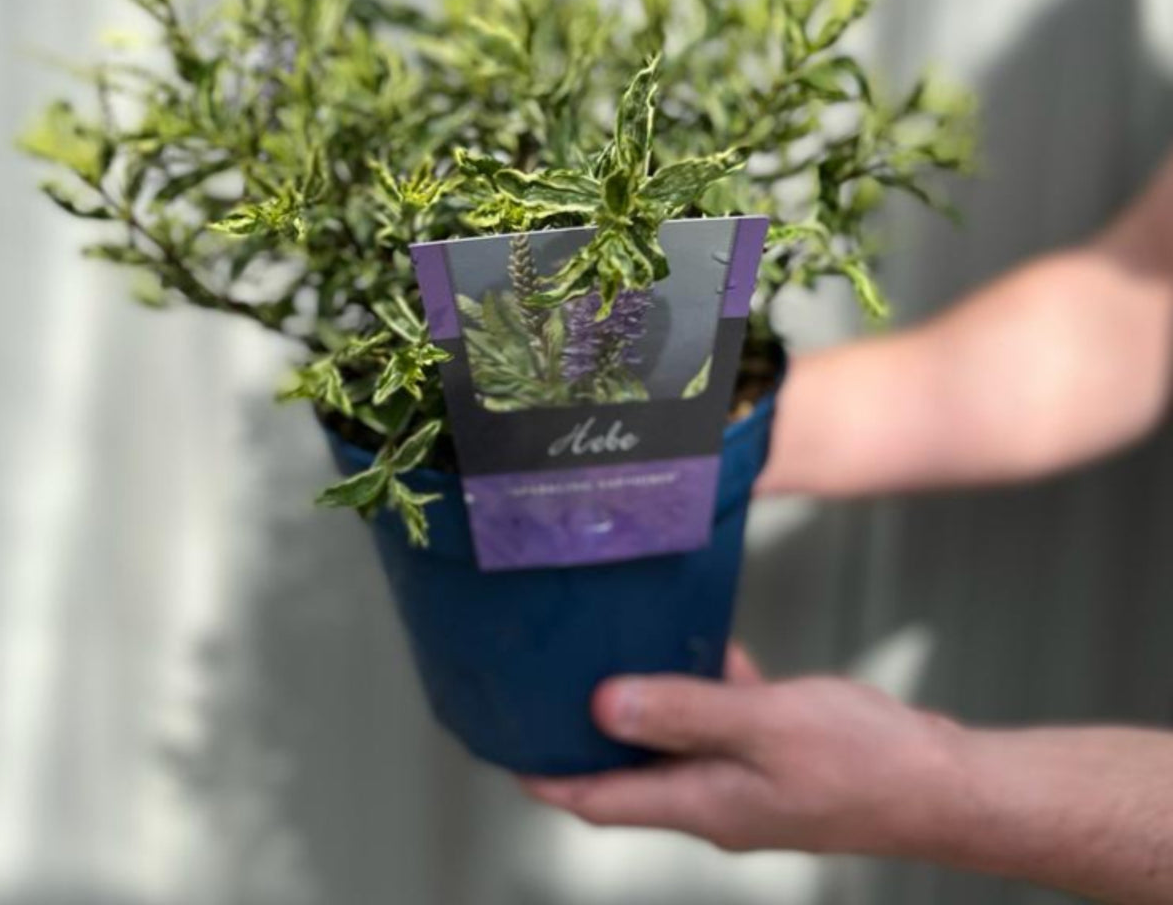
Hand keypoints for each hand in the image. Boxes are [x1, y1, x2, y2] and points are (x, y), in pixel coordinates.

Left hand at [521, 645, 968, 856]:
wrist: (940, 783)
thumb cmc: (861, 761)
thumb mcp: (764, 726)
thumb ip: (683, 712)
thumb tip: (602, 708)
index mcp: (700, 802)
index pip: (599, 800)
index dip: (548, 777)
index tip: (504, 748)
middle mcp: (713, 799)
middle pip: (627, 773)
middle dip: (584, 739)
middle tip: (547, 691)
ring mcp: (745, 782)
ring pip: (674, 742)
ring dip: (644, 707)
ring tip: (612, 656)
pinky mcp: (774, 760)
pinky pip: (721, 722)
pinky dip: (704, 689)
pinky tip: (706, 643)